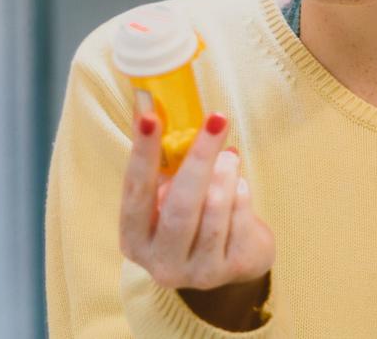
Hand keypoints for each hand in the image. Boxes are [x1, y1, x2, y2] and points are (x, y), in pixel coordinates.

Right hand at [119, 110, 273, 327]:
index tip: (151, 117)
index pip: (135, 191)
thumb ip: (163, 162)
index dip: (143, 153)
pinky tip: (238, 185)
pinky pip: (240, 219)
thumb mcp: (169, 193)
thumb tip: (152, 104)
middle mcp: (161, 263)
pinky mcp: (232, 270)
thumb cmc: (193, 215)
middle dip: (200, 157)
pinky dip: (241, 193)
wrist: (231, 260)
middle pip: (180, 207)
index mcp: (134, 239)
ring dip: (225, 173)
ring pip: (214, 211)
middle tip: (216, 120)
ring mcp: (198, 273)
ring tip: (229, 155)